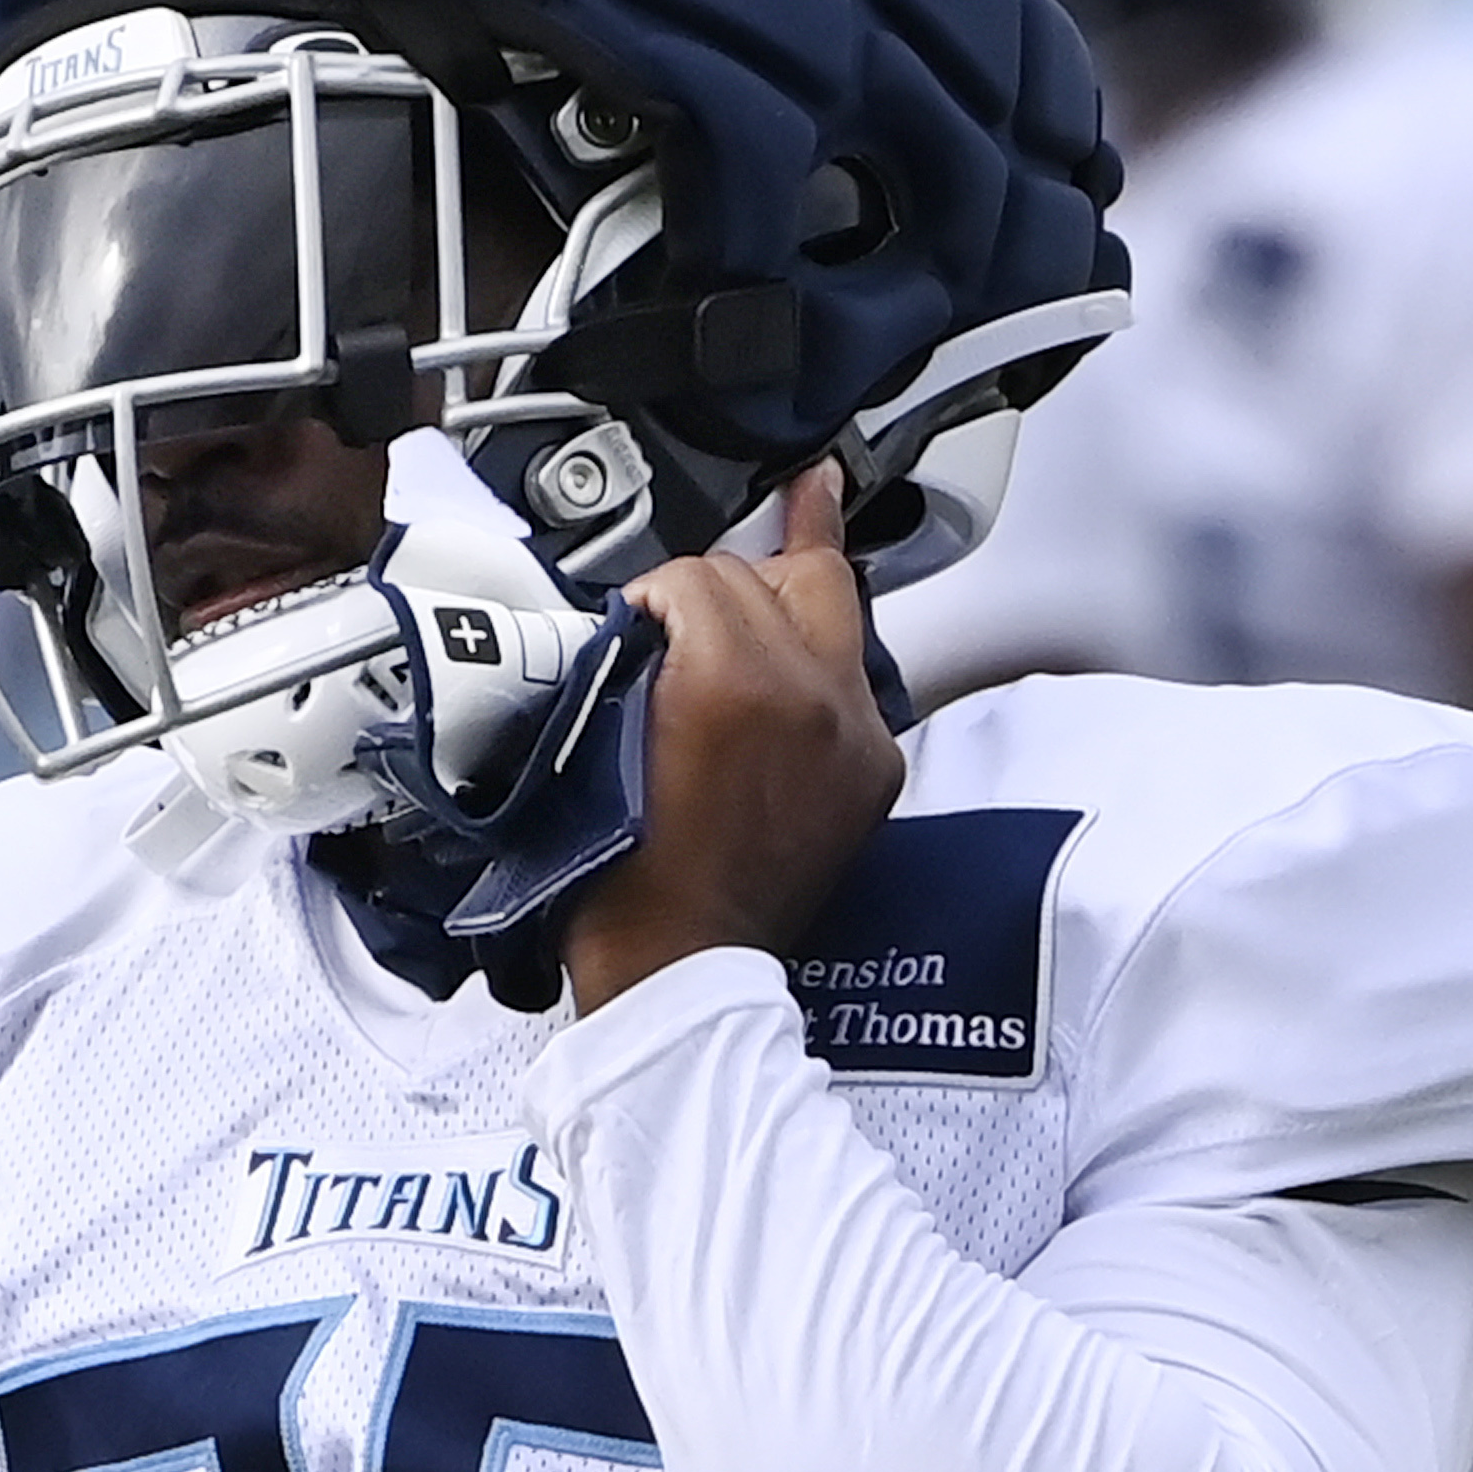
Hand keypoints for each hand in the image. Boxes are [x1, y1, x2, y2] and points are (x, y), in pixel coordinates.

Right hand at [564, 465, 899, 1009]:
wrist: (678, 965)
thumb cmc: (622, 874)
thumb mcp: (596, 741)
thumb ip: (634, 658)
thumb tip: (656, 621)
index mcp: (734, 683)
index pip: (700, 576)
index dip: (655, 590)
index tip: (636, 617)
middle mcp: (813, 695)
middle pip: (775, 576)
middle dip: (723, 580)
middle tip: (687, 598)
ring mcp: (855, 731)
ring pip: (836, 607)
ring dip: (792, 589)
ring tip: (807, 506)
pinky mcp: (875, 766)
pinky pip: (854, 676)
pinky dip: (822, 658)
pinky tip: (814, 618)